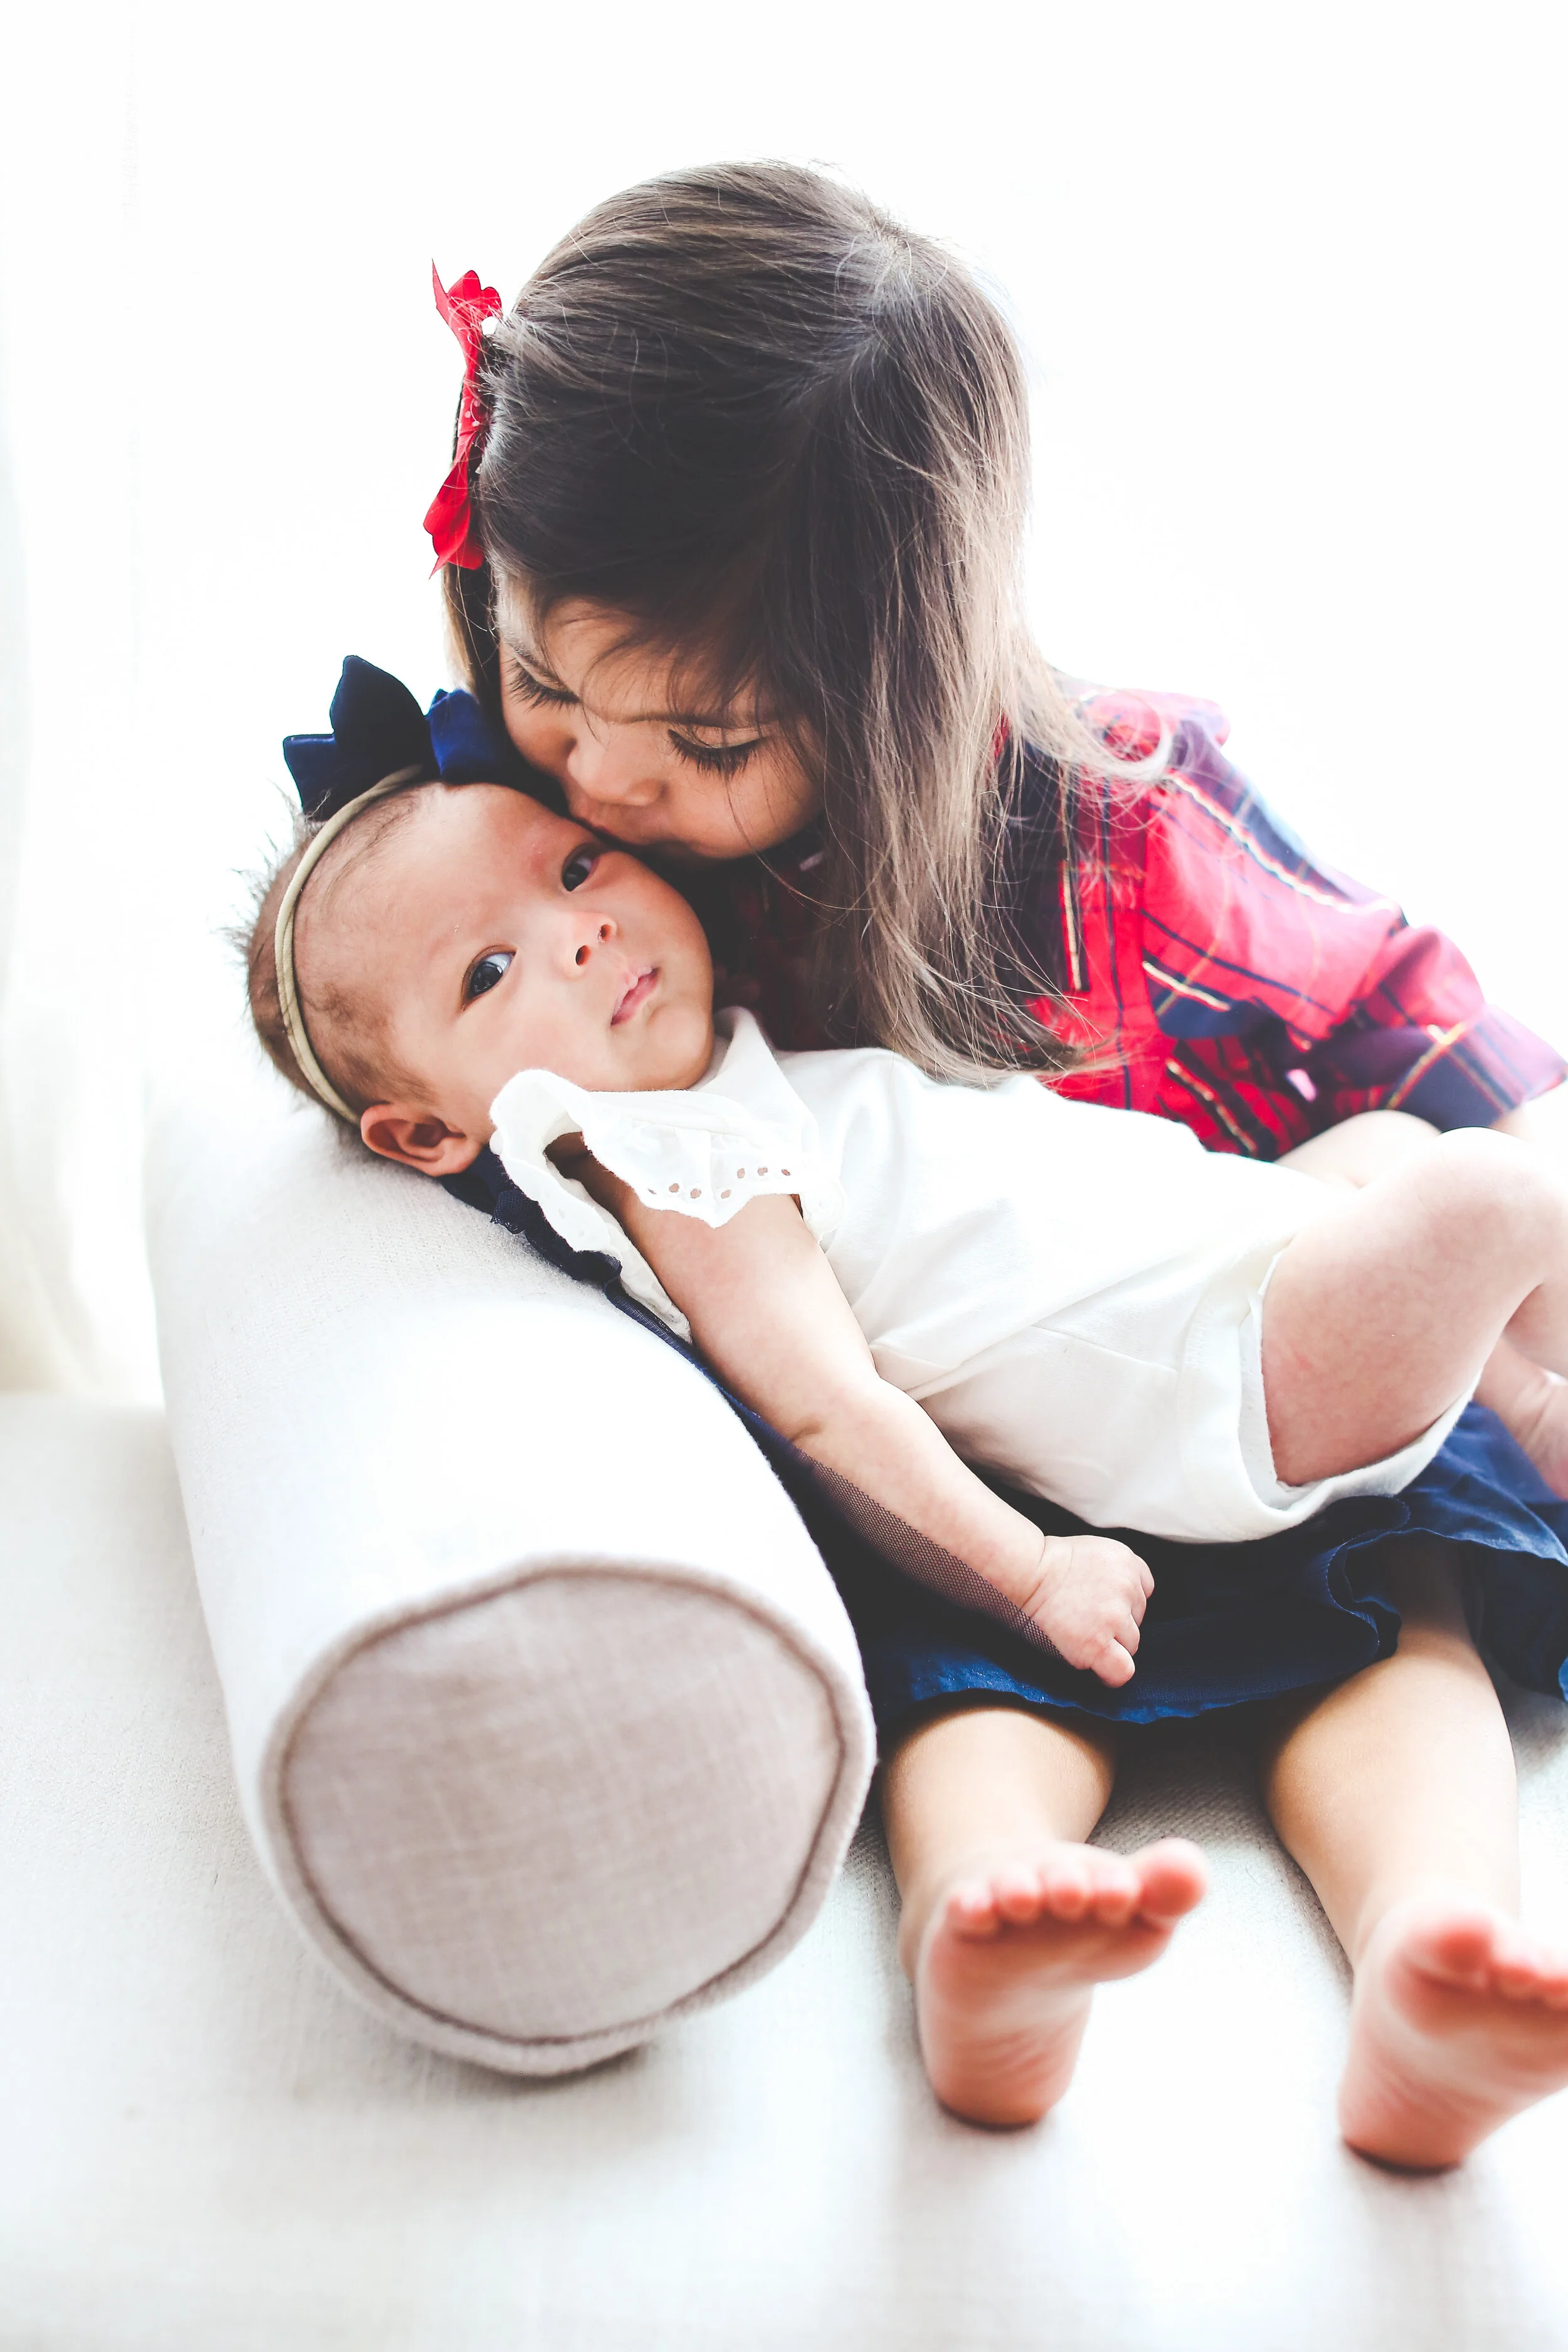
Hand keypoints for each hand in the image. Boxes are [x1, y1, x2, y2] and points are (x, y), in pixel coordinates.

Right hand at [1021, 1534, 1153, 1686]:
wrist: (1023, 1573)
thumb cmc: (1046, 1564)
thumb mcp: (1093, 1551)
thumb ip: (1116, 1572)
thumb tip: (1121, 1600)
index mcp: (1126, 1562)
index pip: (1145, 1590)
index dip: (1124, 1601)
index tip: (1102, 1604)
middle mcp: (1126, 1587)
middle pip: (1137, 1619)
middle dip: (1116, 1623)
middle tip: (1084, 1619)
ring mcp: (1114, 1617)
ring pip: (1132, 1644)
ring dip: (1111, 1645)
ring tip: (1081, 1637)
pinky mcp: (1098, 1643)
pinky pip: (1123, 1670)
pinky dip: (1112, 1674)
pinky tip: (1096, 1669)